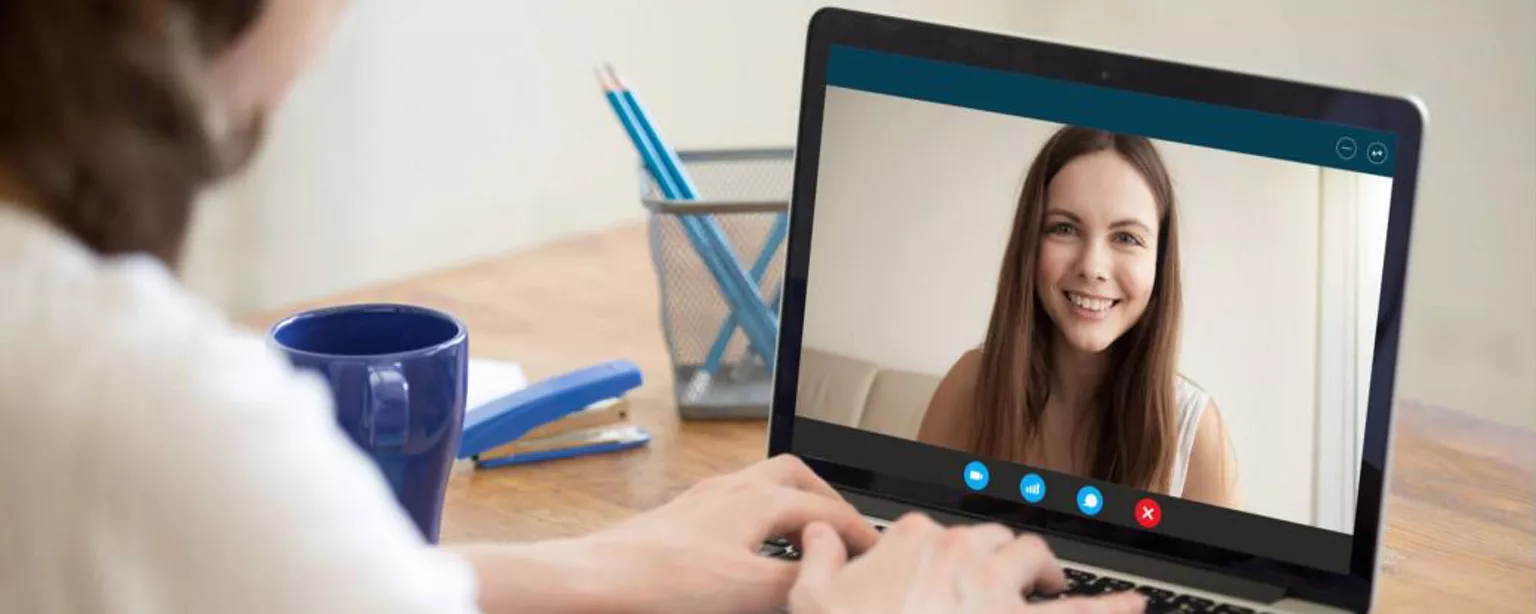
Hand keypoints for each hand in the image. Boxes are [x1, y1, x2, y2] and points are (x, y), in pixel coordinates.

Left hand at [472, 454, 879, 613]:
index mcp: (757, 499)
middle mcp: (730, 490)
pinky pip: (732, 507)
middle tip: (844, 530)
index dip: (860, 531)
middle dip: (825, 500)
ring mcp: (701, 502)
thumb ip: (801, 584)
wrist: (596, 581)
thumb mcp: (752, 591)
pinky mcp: (678, 521)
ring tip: (803, 540)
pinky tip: (750, 553)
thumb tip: (832, 582)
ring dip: (789, 507)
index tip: (878, 552)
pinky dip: (756, 522)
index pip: (826, 508)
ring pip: (759, 487)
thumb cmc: (665, 582)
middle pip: (793, 477)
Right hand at [788, 513, 1146, 613]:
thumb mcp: (810, 599)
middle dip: (999, 554)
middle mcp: (961, 553)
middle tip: (1004, 574)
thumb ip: (817, 559)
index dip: (933, 552)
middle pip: (991, 539)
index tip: (928, 570)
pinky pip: (1079, 612)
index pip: (931, 532)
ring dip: (1046, 569)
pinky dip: (1113, 607)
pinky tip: (1135, 606)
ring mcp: (996, 589)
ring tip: (1055, 580)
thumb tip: (818, 535)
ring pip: (1035, 558)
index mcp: (913, 541)